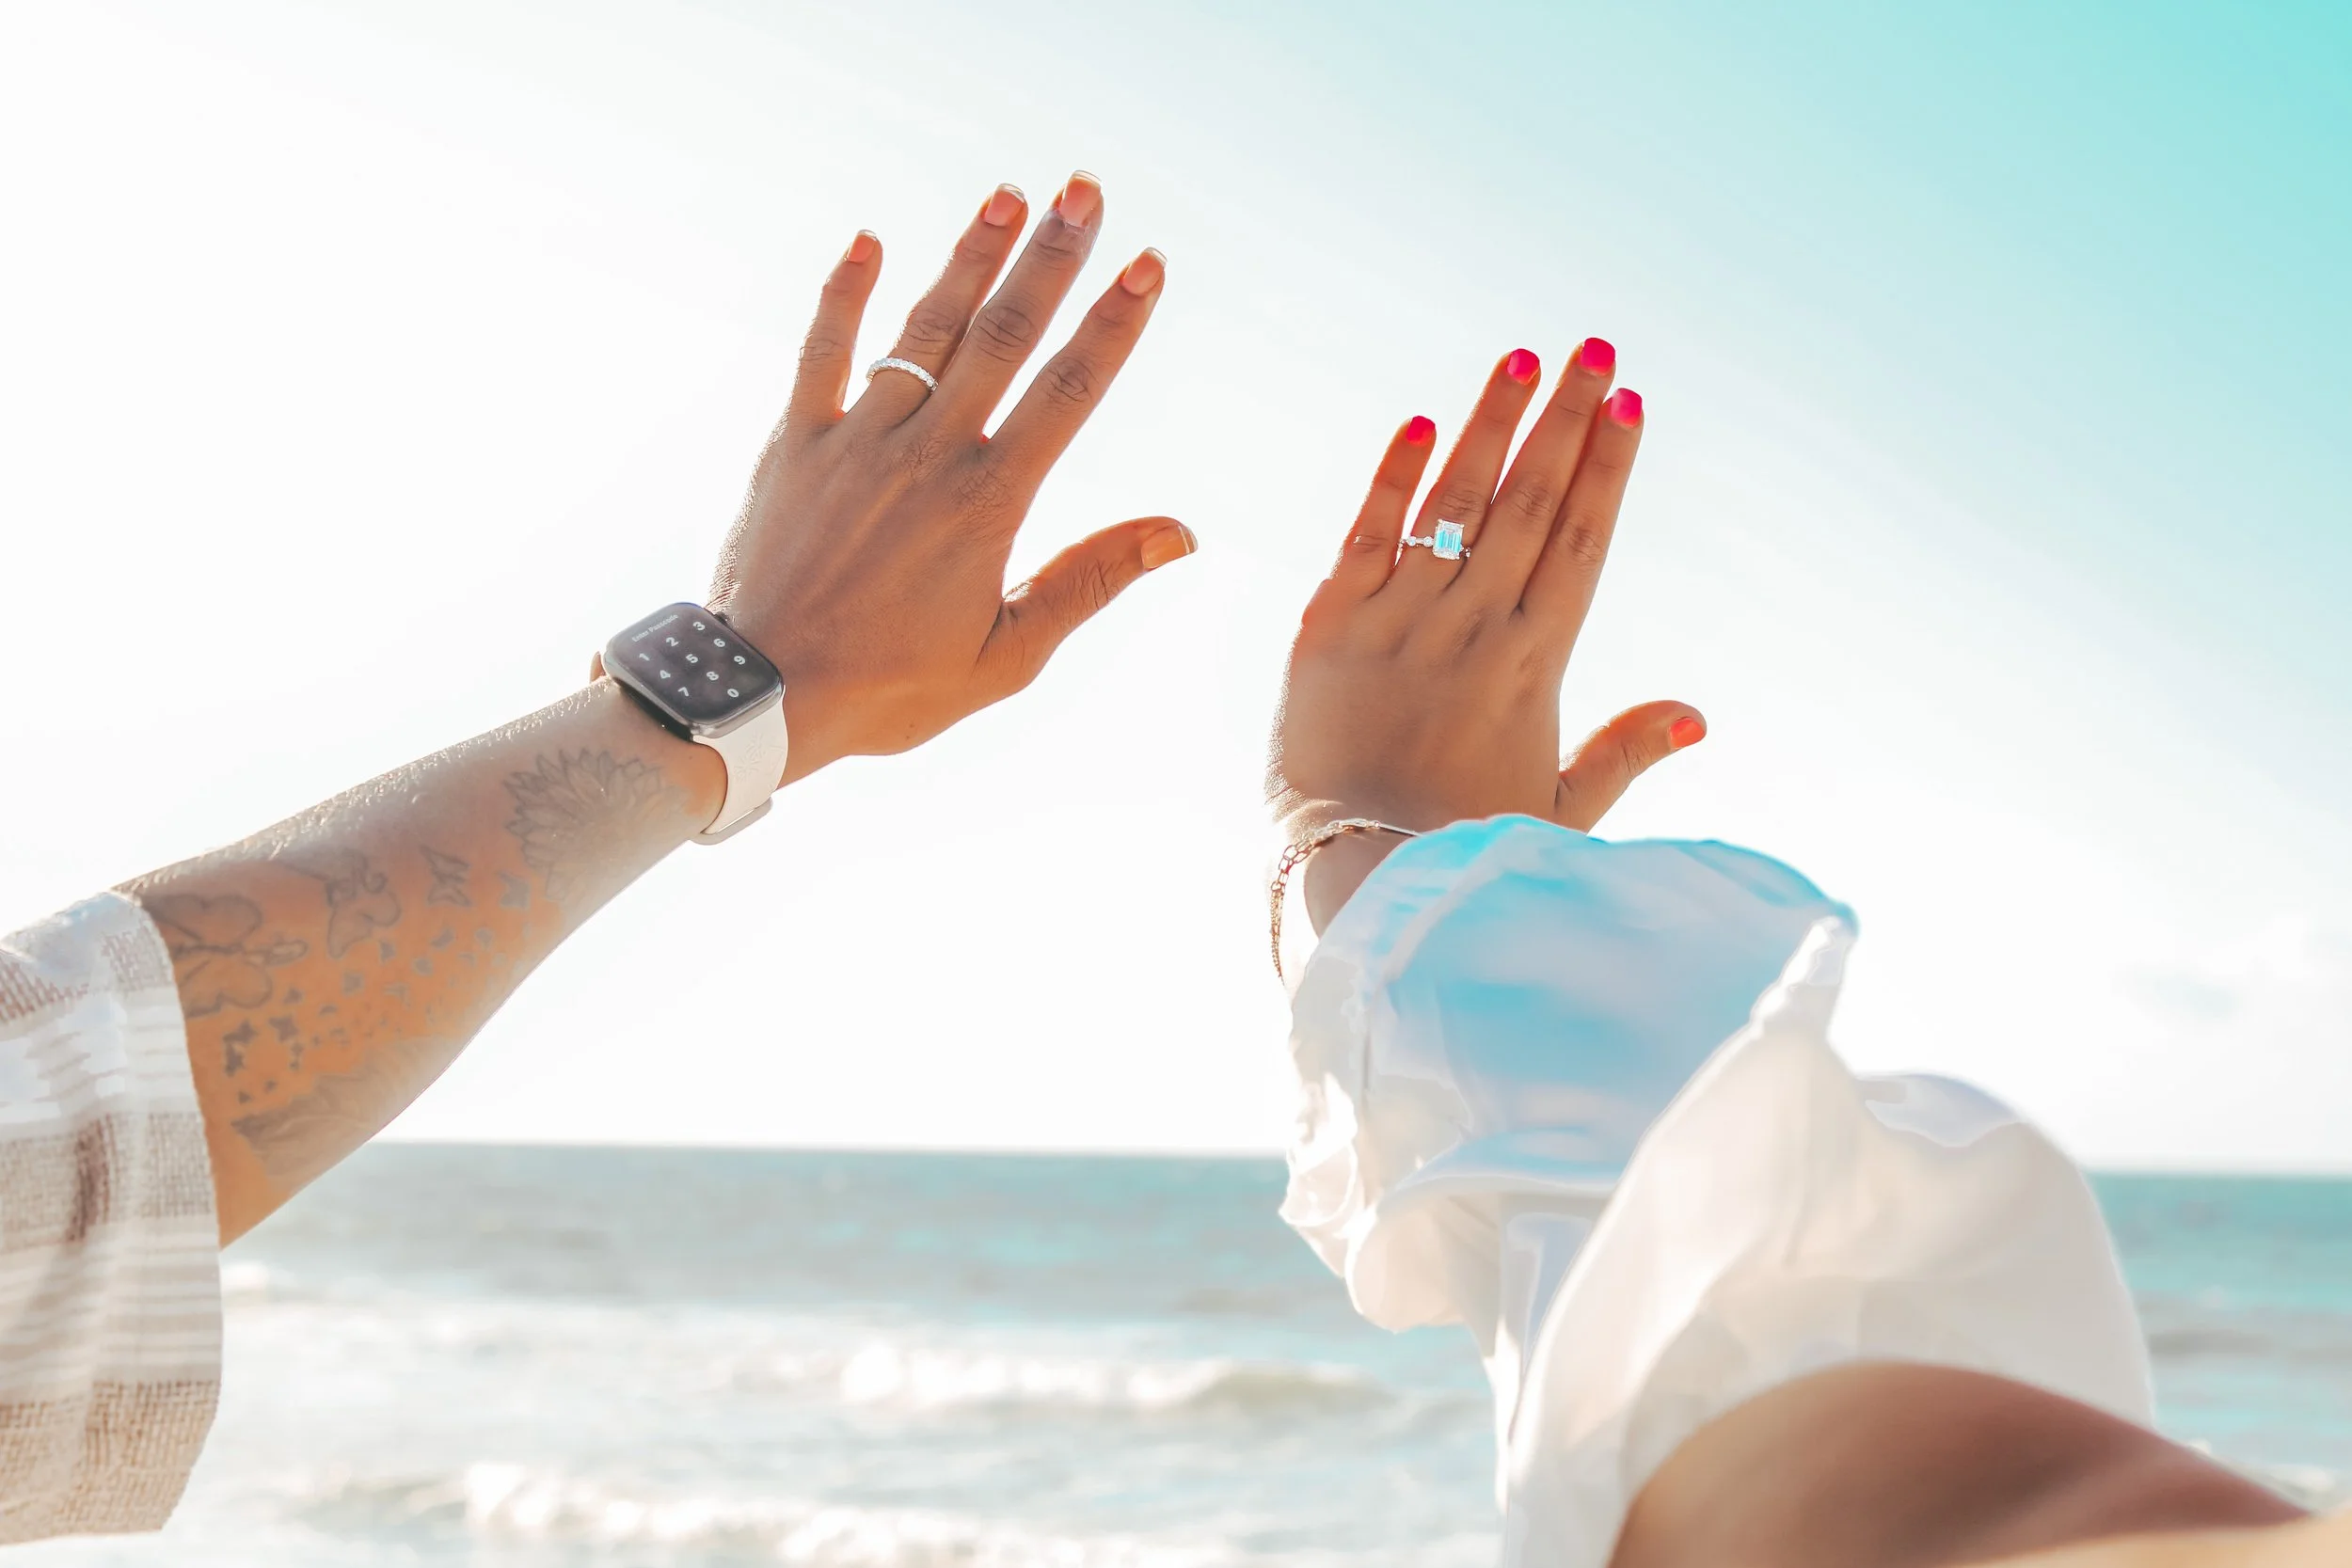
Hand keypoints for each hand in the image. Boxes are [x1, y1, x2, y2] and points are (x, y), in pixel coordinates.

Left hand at [707, 174, 1193, 781]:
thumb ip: (1090, 581)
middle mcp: (925, 454)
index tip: (1145, 262)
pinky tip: (867, 243)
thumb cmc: (890, 689)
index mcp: (986, 503)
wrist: (758, 695)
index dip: (1112, 323)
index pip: (1067, 392)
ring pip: (923, 331)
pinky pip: (821, 353)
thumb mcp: (1008, 655)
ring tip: (1007, 196)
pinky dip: (843, 295)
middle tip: (1085, 191)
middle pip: (1001, 337)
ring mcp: (855, 441)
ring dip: (967, 258)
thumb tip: (1178, 533)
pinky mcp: (792, 443)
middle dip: (1049, 260)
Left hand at [1267, 341, 1700, 913]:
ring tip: (1523, 358)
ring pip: (1455, 502)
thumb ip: (1622, 753)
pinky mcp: (1327, 625)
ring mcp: (1398, 619)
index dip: (1606, 467)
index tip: (1629, 403)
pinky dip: (1395, 477)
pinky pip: (1367, 533)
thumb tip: (1694, 713)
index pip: (1582, 541)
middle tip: (1595, 348)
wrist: (1347, 873)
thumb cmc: (1458, 850)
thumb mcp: (1558, 812)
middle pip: (1531, 501)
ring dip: (1491, 424)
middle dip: (1565, 419)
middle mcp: (1471, 626)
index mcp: (1534, 664)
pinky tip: (1424, 425)